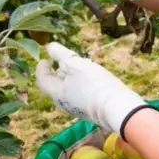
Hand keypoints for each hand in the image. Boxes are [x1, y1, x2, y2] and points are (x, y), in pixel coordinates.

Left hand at [35, 42, 150, 137]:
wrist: (117, 107)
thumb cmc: (93, 83)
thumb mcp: (75, 64)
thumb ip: (61, 55)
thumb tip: (50, 47)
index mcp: (56, 93)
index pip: (42, 80)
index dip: (42, 68)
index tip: (45, 59)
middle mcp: (64, 104)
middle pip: (55, 87)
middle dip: (57, 73)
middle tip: (62, 62)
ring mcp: (77, 110)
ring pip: (68, 92)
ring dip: (70, 79)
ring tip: (79, 68)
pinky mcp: (90, 111)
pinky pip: (79, 96)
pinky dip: (79, 86)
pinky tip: (91, 79)